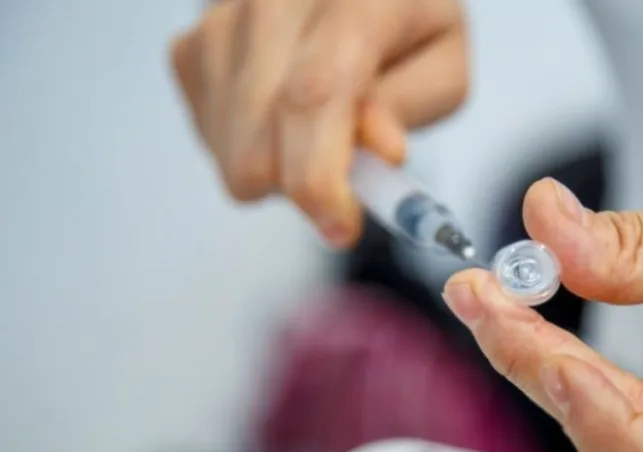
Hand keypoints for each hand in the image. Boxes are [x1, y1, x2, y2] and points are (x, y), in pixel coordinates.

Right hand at [170, 0, 467, 246]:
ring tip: (317, 133)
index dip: (320, 176)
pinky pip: (211, 139)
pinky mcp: (191, 46)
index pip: (315, 94)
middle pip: (258, 136)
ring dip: (278, 169)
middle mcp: (273, 1)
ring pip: (230, 149)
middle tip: (345, 186)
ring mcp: (221, 21)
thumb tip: (380, 151)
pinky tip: (281, 120)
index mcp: (352, 0)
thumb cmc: (403, 29)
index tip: (341, 227)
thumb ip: (413, 106)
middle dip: (302, 186)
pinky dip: (250, 150)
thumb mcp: (440, 64)